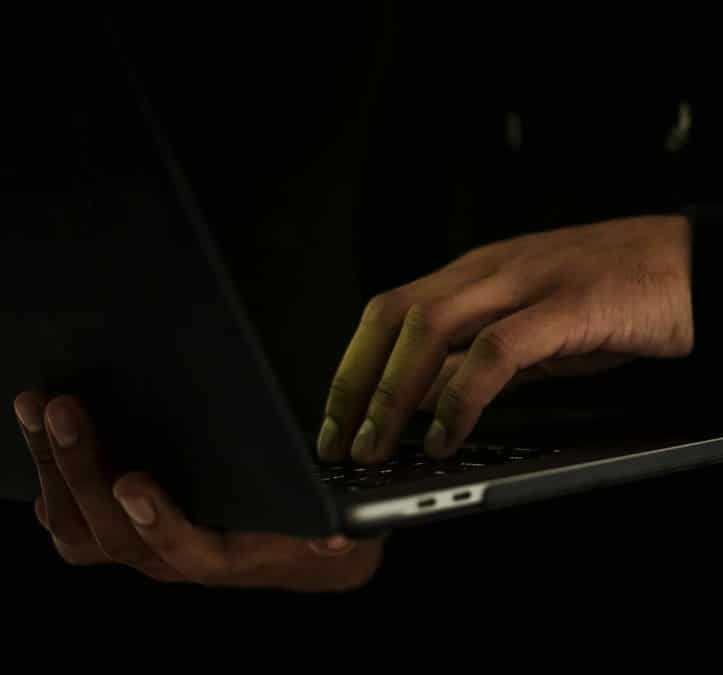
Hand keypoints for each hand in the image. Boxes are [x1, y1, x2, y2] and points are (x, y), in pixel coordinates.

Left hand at [13, 391, 383, 591]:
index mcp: (225, 557)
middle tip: (67, 410)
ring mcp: (138, 547)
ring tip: (39, 408)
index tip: (134, 483)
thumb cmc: (312, 528)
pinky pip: (66, 519)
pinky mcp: (119, 530)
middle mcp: (172, 560)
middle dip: (81, 468)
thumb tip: (340, 537)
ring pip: (76, 527)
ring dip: (52, 468)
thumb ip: (338, 532)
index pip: (182, 549)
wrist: (298, 551)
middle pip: (110, 532)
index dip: (156, 521)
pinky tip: (40, 433)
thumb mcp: (336, 527)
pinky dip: (47, 478)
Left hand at [317, 214, 693, 462]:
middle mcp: (494, 268)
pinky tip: (448, 434)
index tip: (336, 419)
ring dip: (394, 393)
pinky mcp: (566, 306)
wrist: (700, 267)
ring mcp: (529, 282)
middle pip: (394, 314)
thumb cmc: (625, 297)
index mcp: (483, 270)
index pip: (392, 309)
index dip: (354, 365)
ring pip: (431, 328)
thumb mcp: (540, 331)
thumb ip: (485, 357)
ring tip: (378, 446)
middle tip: (339, 442)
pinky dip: (461, 396)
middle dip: (356, 382)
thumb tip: (430, 398)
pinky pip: (495, 351)